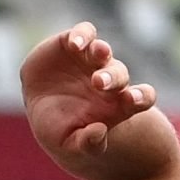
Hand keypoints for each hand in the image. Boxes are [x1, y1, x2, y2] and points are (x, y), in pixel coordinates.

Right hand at [21, 23, 166, 179]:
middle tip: (99, 83)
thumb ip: (87, 144)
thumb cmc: (60, 132)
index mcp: (116, 105)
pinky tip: (75, 44)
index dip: (141, 97)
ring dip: (101, 51)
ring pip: (103, 51)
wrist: (38, 110)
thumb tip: (100, 131)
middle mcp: (109, 80)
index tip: (131, 100)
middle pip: (120, 74)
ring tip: (97, 53)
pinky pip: (84, 33)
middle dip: (112, 77)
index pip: (140, 98)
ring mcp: (92, 60)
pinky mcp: (74, 43)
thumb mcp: (69, 146)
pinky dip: (82, 35)